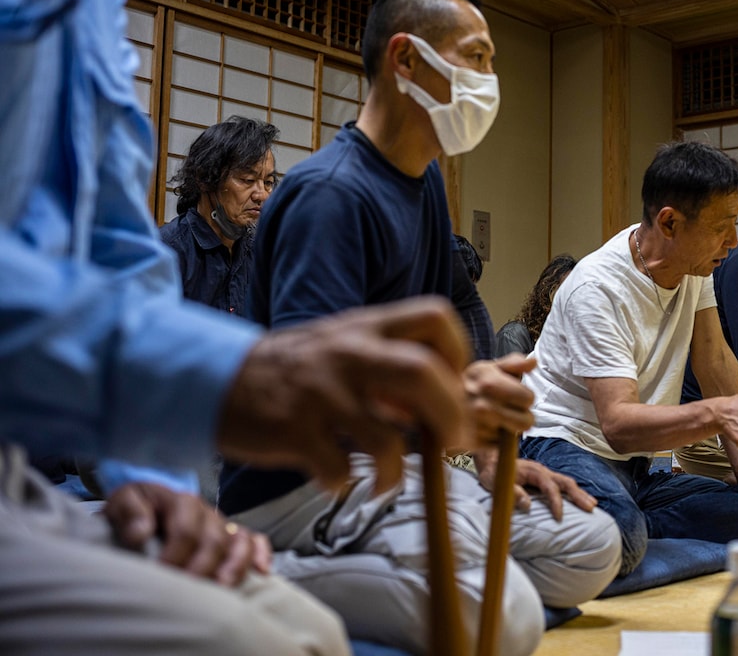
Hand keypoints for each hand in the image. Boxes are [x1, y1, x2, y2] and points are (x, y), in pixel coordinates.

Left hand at [104, 483, 271, 586]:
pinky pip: (255, 540)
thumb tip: (141, 534)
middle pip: (215, 540)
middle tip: (188, 593)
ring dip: (235, 565)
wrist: (144, 506)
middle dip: (202, 568)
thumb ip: (129, 511)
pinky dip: (261, 554)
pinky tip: (261, 572)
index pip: (185, 531)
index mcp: (182, 502)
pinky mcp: (232, 535)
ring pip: (239, 542)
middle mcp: (207, 513)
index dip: (174, 557)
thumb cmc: (135, 509)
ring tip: (224, 586)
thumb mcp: (124, 500)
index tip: (160, 577)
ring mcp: (222, 524)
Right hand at [216, 297, 470, 494]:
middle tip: (455, 442)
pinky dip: (343, 483)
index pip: (435, 317)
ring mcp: (321, 393)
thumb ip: (389, 366)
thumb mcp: (342, 348)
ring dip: (396, 471)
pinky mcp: (294, 431)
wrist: (214, 379)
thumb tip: (439, 404)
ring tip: (386, 480)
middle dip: (453, 415)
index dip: (459, 351)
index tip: (457, 384)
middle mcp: (348, 353)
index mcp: (365, 327)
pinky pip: (338, 469)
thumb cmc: (292, 369)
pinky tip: (335, 479)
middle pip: (424, 374)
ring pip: (387, 438)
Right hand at [465, 353, 536, 445]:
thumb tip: (533, 362)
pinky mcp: (473, 443)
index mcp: (490, 384)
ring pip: (513, 435)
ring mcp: (477, 427)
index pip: (529, 399)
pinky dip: (494, 438)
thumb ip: (514, 363)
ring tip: (494, 416)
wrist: (438, 401)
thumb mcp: (490, 367)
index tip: (515, 394)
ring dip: (507, 427)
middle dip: (522, 415)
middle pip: (526, 422)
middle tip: (509, 409)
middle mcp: (483, 407)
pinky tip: (485, 427)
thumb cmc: (472, 383)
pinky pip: (498, 444)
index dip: (525, 396)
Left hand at [476, 455, 596, 521]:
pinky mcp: (544, 479)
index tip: (559, 518)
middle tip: (591, 507)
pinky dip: (573, 492)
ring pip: (566, 482)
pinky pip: (562, 484)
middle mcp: (542, 471)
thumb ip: (512, 492)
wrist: (492, 460)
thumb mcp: (497, 483)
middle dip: (579, 495)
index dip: (556, 502)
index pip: (550, 487)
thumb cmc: (494, 472)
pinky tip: (579, 501)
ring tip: (592, 504)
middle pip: (565, 482)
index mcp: (533, 472)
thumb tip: (527, 505)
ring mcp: (544, 474)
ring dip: (579, 493)